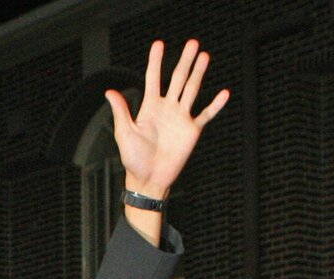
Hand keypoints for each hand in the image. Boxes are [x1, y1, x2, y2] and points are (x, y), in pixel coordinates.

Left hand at [107, 39, 228, 199]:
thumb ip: (121, 111)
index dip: (155, 61)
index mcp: (150, 108)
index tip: (159, 44)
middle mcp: (167, 109)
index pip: (153, 78)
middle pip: (177, 79)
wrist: (148, 180)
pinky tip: (224, 93)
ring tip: (204, 56)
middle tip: (193, 43)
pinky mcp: (192, 131)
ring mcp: (180, 118)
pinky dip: (215, 105)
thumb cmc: (133, 160)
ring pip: (192, 90)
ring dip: (198, 74)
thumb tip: (109, 91)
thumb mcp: (125, 133)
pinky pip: (206, 114)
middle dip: (185, 61)